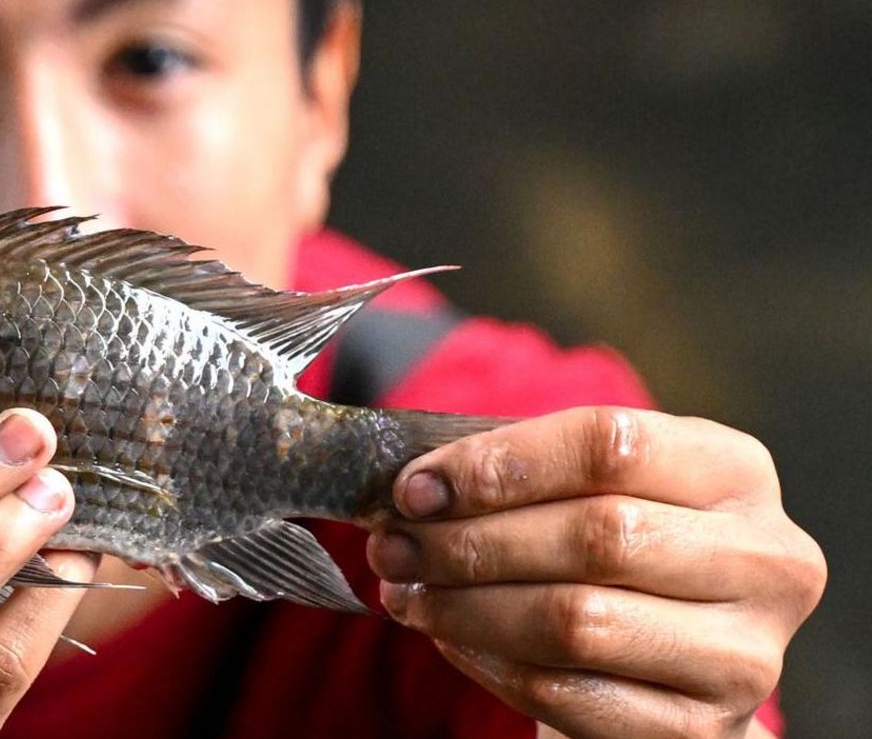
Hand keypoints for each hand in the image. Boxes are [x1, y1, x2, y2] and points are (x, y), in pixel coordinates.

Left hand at [366, 407, 825, 738]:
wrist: (676, 660)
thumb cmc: (621, 551)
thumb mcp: (595, 488)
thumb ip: (521, 472)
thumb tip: (414, 485)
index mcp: (734, 470)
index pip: (610, 444)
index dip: (499, 463)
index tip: (417, 486)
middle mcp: (763, 558)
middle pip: (594, 534)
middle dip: (469, 540)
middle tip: (392, 543)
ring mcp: (743, 653)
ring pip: (575, 621)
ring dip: (465, 604)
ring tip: (406, 590)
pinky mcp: (702, 729)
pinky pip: (566, 692)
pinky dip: (487, 661)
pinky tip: (448, 635)